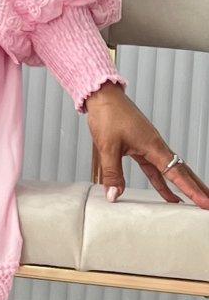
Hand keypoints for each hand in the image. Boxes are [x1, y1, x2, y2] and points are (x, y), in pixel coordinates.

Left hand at [84, 81, 208, 207]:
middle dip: (196, 188)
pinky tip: (166, 193)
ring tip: (193, 202)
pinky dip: (162, 182)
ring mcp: (150, 146)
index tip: (204, 202)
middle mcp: (156, 146)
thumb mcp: (107, 147)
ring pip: (171, 170)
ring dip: (183, 186)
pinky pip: (156, 168)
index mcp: (153, 145)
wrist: (102, 96)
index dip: (191, 190)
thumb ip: (112, 173)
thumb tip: (114, 195)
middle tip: (208, 203)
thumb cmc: (108, 115)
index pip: (177, 173)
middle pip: (182, 171)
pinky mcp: (141, 146)